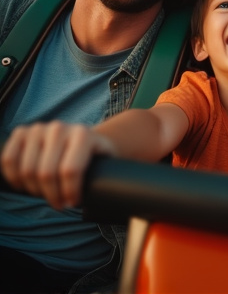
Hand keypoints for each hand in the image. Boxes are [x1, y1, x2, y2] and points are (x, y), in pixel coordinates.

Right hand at [1, 121, 115, 209]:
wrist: (83, 137)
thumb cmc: (96, 155)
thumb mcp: (107, 162)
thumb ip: (110, 175)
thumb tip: (115, 194)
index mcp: (83, 134)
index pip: (70, 170)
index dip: (69, 193)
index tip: (73, 203)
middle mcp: (60, 127)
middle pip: (46, 173)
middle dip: (52, 196)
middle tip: (59, 202)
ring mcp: (40, 128)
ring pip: (27, 170)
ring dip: (34, 190)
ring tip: (46, 193)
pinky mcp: (23, 131)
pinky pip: (8, 159)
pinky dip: (14, 177)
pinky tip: (26, 184)